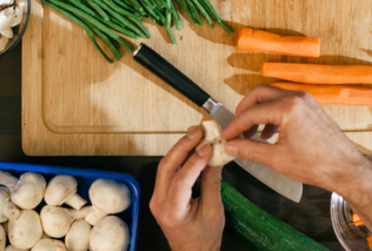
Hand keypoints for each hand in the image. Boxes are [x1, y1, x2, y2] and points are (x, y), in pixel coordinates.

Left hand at [151, 127, 223, 250]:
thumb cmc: (203, 240)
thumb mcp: (214, 212)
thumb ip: (212, 183)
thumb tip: (214, 158)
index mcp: (172, 212)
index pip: (181, 180)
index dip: (195, 161)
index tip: (208, 147)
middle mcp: (159, 204)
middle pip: (167, 167)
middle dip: (183, 146)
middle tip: (199, 132)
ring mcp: (157, 198)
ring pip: (165, 166)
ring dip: (181, 149)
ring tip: (197, 136)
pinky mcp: (161, 195)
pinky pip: (168, 172)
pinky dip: (180, 158)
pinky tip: (192, 149)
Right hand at [221, 85, 368, 192]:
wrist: (346, 169)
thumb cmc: (319, 164)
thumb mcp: (277, 159)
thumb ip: (250, 150)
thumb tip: (232, 146)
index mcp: (288, 108)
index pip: (251, 112)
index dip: (235, 125)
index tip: (226, 135)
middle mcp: (296, 98)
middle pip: (259, 94)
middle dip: (244, 110)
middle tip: (235, 128)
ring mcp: (305, 100)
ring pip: (272, 97)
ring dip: (258, 112)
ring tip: (251, 134)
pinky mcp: (309, 107)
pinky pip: (284, 103)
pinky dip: (272, 114)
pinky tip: (268, 134)